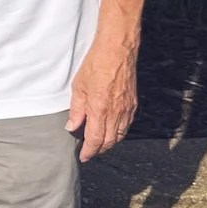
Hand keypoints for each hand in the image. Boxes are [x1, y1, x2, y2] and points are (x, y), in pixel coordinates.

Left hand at [67, 33, 138, 162]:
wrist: (117, 51)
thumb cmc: (96, 65)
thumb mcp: (78, 87)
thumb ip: (76, 110)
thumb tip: (73, 126)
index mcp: (100, 111)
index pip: (95, 140)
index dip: (89, 151)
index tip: (84, 156)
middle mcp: (116, 113)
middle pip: (109, 141)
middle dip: (99, 150)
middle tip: (90, 152)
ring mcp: (127, 109)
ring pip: (120, 134)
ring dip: (110, 142)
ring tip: (100, 144)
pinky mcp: (133, 103)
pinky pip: (126, 124)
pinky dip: (119, 132)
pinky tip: (112, 129)